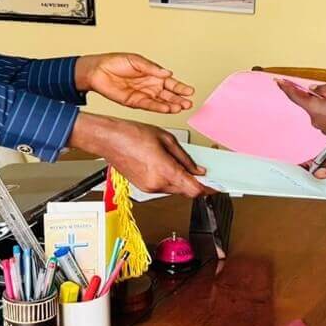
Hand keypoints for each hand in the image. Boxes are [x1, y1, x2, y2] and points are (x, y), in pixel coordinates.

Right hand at [68, 112, 210, 196]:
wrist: (108, 138)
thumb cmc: (131, 134)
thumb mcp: (166, 139)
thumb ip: (185, 158)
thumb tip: (198, 169)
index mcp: (165, 171)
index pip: (193, 189)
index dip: (208, 189)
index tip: (217, 186)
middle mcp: (157, 184)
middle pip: (185, 191)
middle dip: (195, 183)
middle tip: (203, 172)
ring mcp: (149, 187)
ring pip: (174, 189)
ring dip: (181, 180)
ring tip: (181, 164)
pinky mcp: (143, 187)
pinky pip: (163, 187)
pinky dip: (169, 179)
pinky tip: (168, 166)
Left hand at [76, 53, 193, 113]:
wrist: (97, 71)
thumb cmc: (115, 62)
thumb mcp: (136, 61)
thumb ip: (152, 68)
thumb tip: (167, 73)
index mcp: (152, 74)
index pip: (170, 82)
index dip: (180, 87)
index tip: (190, 91)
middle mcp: (150, 85)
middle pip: (168, 94)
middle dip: (179, 99)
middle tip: (189, 103)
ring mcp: (143, 94)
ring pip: (161, 102)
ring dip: (171, 105)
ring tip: (181, 108)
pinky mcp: (135, 102)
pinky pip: (149, 106)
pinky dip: (158, 108)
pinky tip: (167, 109)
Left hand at [276, 80, 325, 138]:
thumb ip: (323, 88)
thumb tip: (314, 90)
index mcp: (315, 110)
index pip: (296, 97)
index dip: (287, 88)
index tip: (279, 82)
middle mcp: (317, 121)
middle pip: (310, 104)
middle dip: (315, 95)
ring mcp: (325, 128)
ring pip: (319, 111)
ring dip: (325, 103)